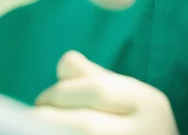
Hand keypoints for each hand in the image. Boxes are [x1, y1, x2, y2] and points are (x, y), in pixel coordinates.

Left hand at [33, 51, 178, 134]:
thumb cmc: (143, 127)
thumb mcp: (131, 96)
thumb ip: (97, 77)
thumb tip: (63, 61)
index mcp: (151, 103)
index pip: (99, 90)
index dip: (62, 92)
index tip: (44, 97)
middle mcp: (147, 132)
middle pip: (87, 125)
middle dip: (51, 116)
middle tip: (36, 115)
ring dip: (52, 132)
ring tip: (39, 128)